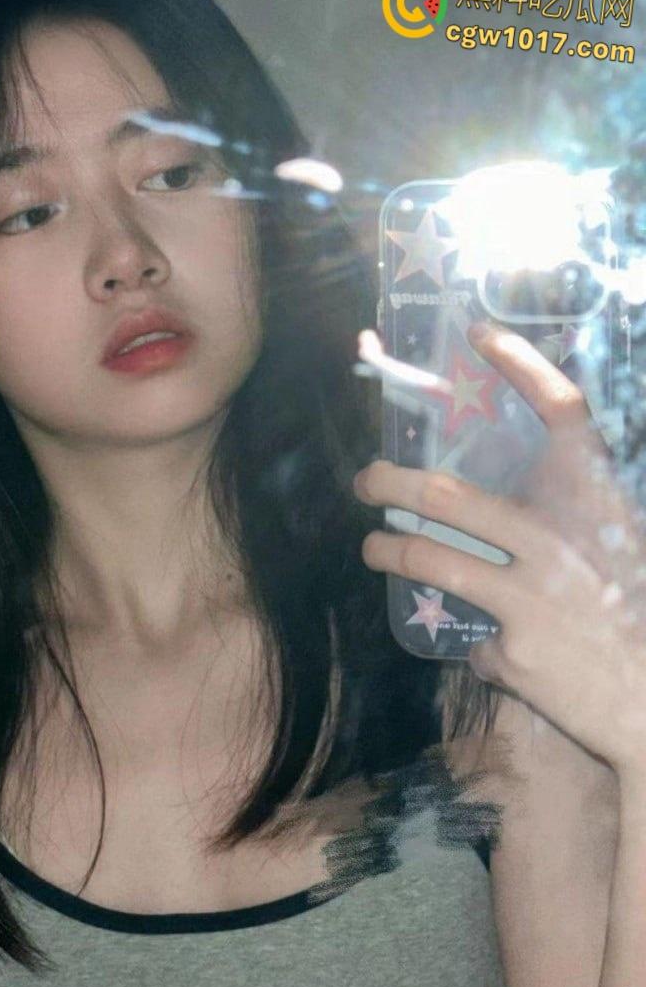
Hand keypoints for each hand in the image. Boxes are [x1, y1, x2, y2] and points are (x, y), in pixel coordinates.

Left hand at [353, 321, 645, 783]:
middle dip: (389, 484)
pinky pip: (472, 637)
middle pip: (449, 495)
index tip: (480, 335)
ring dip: (389, 552)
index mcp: (593, 503)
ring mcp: (532, 596)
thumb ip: (561, 518)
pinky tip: (496, 649)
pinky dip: (477, 641)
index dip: (523, 365)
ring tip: (374, 549)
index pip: (564, 411)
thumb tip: (503, 508)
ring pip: (430, 560)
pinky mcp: (513, 651)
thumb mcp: (613, 542)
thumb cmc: (635, 611)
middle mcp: (558, 539)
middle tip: (367, 481)